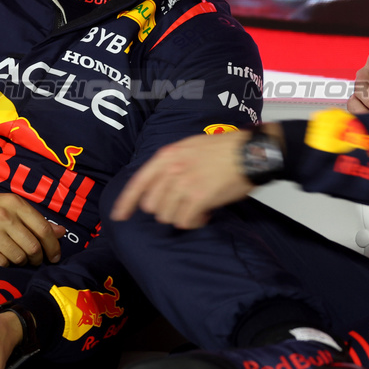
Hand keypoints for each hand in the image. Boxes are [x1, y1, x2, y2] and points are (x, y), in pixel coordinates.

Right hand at [0, 191, 64, 265]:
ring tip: (15, 258)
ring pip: (17, 257)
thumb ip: (34, 219)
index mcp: (14, 203)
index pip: (42, 229)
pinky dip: (4, 265)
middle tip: (34, 261)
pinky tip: (1, 259)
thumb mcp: (9, 206)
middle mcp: (2, 215)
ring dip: (20, 262)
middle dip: (37, 258)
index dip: (52, 246)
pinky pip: (0, 263)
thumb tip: (61, 232)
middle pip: (32, 246)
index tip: (54, 257)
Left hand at [110, 128, 257, 228]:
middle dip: (165, 210)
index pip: (138, 183)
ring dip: (181, 216)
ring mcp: (185, 184)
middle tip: (182, 206)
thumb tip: (161, 186)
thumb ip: (172, 164)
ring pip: (167, 216)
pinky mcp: (199, 198)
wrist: (250, 152)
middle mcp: (172, 169)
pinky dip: (193, 222)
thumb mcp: (190, 147)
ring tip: (196, 208)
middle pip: (152, 205)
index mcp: (167, 156)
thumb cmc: (224, 150)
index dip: (126, 202)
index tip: (118, 216)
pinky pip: (185, 221)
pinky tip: (204, 214)